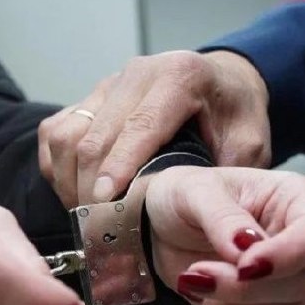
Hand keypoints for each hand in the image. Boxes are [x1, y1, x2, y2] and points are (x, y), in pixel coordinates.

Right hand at [38, 50, 269, 207]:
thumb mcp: (250, 145)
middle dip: (91, 187)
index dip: (119, 166)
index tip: (105, 201)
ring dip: (70, 181)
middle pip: (95, 136)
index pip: (140, 125)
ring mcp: (106, 85)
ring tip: (89, 215)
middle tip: (100, 230)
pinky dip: (59, 168)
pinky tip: (78, 193)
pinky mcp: (88, 98)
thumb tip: (193, 214)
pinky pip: (55, 134)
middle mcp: (136, 74)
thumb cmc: (235, 118)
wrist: (221, 85)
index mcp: (180, 77)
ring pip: (66, 135)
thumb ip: (225, 174)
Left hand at [146, 166, 304, 304]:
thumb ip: (222, 217)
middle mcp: (301, 243)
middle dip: (243, 289)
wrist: (160, 228)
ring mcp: (289, 281)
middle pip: (301, 284)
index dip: (287, 256)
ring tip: (195, 284)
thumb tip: (246, 246)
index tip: (243, 266)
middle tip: (197, 274)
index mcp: (297, 199)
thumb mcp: (194, 191)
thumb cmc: (183, 196)